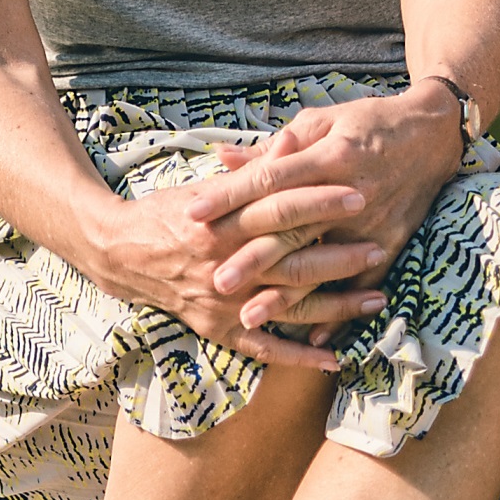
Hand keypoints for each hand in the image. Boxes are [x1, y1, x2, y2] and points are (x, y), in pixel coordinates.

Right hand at [80, 185, 371, 375]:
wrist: (120, 253)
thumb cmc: (170, 212)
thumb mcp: (208, 185)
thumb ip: (256, 169)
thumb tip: (294, 139)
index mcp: (222, 222)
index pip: (280, 210)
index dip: (321, 203)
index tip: (360, 195)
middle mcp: (224, 264)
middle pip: (291, 260)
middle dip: (339, 256)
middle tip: (379, 247)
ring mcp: (221, 302)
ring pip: (287, 307)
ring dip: (335, 307)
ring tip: (377, 300)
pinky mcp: (217, 329)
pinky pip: (263, 348)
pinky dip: (298, 357)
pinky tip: (334, 361)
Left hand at [184, 84, 472, 344]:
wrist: (433, 134)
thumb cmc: (368, 123)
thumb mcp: (320, 122)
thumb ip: (273, 146)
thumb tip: (223, 158)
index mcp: (328, 156)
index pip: (270, 180)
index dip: (230, 196)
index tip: (193, 214)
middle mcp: (349, 192)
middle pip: (292, 230)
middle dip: (252, 257)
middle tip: (215, 280)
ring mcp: (371, 223)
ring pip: (321, 264)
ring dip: (286, 294)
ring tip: (250, 316)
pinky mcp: (390, 242)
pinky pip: (364, 283)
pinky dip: (342, 312)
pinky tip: (315, 337)